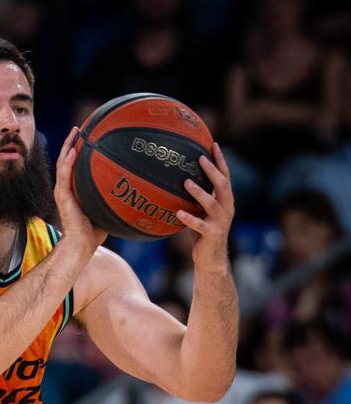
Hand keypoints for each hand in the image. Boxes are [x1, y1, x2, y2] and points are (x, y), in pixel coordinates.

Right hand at [53, 128, 107, 257]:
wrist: (81, 244)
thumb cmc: (96, 231)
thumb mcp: (107, 207)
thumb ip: (114, 194)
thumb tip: (137, 186)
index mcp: (74, 189)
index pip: (75, 165)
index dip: (80, 150)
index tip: (89, 136)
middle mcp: (66, 187)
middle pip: (66, 159)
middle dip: (73, 142)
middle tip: (80, 128)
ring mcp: (62, 190)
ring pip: (63, 162)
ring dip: (68, 145)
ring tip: (76, 131)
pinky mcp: (61, 196)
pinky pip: (64, 174)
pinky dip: (68, 161)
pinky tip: (74, 149)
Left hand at [177, 144, 234, 268]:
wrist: (211, 259)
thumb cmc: (202, 233)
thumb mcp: (200, 212)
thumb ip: (196, 199)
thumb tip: (177, 181)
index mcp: (226, 200)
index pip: (225, 176)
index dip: (220, 160)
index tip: (213, 144)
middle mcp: (227, 208)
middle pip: (223, 185)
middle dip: (212, 170)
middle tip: (200, 158)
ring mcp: (221, 221)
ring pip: (212, 203)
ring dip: (199, 192)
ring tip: (186, 183)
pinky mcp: (212, 234)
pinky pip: (199, 225)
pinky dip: (189, 218)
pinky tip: (178, 213)